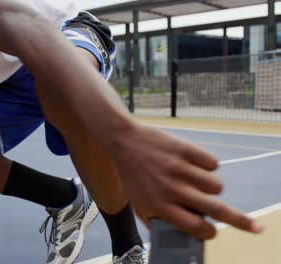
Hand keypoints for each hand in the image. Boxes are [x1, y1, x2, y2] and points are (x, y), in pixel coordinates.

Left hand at [117, 124, 262, 239]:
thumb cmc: (133, 176)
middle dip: (240, 221)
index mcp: (160, 205)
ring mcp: (180, 168)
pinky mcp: (186, 150)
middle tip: (256, 228)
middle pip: (216, 209)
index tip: (211, 232)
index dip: (208, 233)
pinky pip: (213, 163)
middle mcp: (172, 189)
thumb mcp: (138, 203)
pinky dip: (207, 165)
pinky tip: (191, 163)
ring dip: (211, 186)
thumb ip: (157, 221)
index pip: (195, 227)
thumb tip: (181, 234)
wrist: (124, 142)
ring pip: (217, 185)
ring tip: (194, 180)